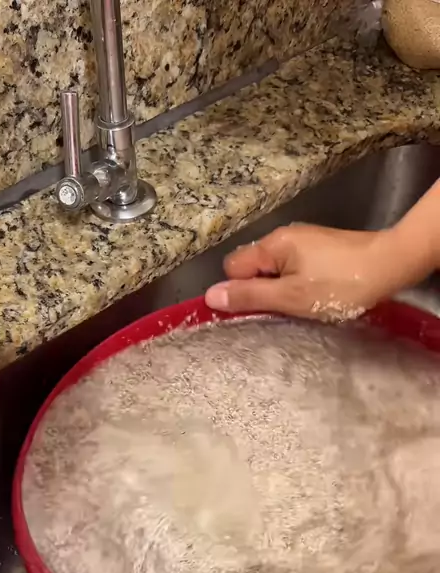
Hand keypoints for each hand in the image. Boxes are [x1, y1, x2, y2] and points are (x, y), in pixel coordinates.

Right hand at [205, 223, 430, 321]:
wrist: (390, 265)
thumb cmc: (339, 284)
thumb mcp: (290, 297)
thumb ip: (250, 297)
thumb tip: (211, 297)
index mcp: (273, 244)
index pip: (233, 268)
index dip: (239, 290)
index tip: (258, 308)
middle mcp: (284, 236)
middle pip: (254, 268)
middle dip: (262, 291)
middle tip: (285, 308)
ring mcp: (304, 241)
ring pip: (275, 270)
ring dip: (282, 290)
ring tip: (304, 304)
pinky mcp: (321, 249)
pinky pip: (294, 268)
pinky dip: (299, 284)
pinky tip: (317, 295)